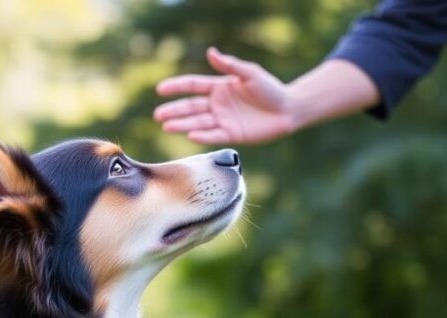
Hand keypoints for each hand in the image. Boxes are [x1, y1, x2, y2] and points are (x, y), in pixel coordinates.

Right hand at [154, 47, 294, 144]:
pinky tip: (190, 135)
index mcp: (219, 87)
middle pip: (191, 107)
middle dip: (174, 111)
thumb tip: (210, 52)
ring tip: (167, 126)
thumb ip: (229, 65)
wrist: (288, 109)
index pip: (193, 86)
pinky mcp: (232, 135)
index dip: (177, 87)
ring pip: (198, 123)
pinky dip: (203, 136)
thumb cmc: (270, 89)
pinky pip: (214, 136)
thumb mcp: (250, 73)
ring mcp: (223, 120)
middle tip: (158, 115)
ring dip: (183, 124)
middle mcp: (217, 104)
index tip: (160, 89)